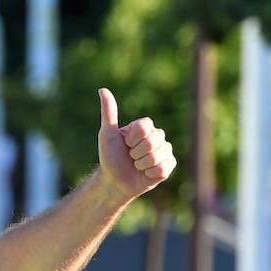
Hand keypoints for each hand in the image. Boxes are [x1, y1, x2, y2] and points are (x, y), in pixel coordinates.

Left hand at [96, 88, 175, 202]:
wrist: (114, 182)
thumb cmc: (110, 158)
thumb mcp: (107, 134)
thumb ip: (108, 113)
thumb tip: (102, 89)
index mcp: (145, 127)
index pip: (145, 127)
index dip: (132, 139)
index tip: (125, 144)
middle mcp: (158, 136)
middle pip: (152, 140)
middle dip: (136, 153)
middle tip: (131, 157)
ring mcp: (165, 151)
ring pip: (158, 155)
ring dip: (141, 164)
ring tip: (137, 166)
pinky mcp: (169, 166)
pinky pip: (163, 167)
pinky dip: (150, 173)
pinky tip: (146, 174)